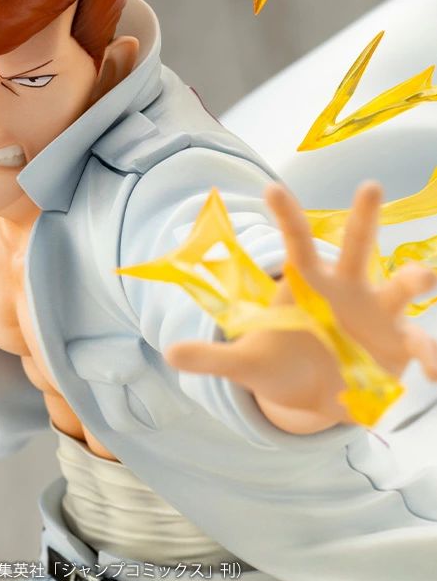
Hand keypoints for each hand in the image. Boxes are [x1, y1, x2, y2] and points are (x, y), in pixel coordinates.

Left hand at [165, 181, 436, 432]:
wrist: (319, 395)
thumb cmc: (282, 365)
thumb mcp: (247, 363)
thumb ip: (213, 358)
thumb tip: (169, 355)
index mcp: (307, 285)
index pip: (295, 244)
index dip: (285, 217)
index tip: (271, 188)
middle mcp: (347, 289)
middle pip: (358, 245)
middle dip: (365, 216)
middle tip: (369, 185)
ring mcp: (379, 313)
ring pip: (400, 287)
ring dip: (414, 278)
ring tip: (423, 275)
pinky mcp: (402, 344)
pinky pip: (420, 345)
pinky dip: (429, 356)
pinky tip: (432, 373)